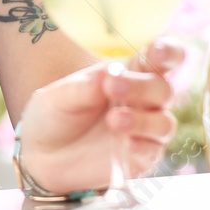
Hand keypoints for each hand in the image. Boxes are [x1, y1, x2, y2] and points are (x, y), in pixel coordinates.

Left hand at [14, 38, 185, 193]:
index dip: (167, 52)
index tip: (157, 52)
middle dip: (141, 86)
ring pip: (163, 122)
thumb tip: (105, 76)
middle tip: (113, 86)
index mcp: (127, 73)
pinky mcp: (141, 157)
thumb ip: (84, 87)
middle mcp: (142, 100)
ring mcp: (144, 129)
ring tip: (114, 120)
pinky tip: (128, 146)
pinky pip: (153, 151)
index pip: (159, 58)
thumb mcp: (59, 96)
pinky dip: (143, 146)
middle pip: (162, 89)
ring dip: (142, 120)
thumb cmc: (55, 114)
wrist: (42, 155)